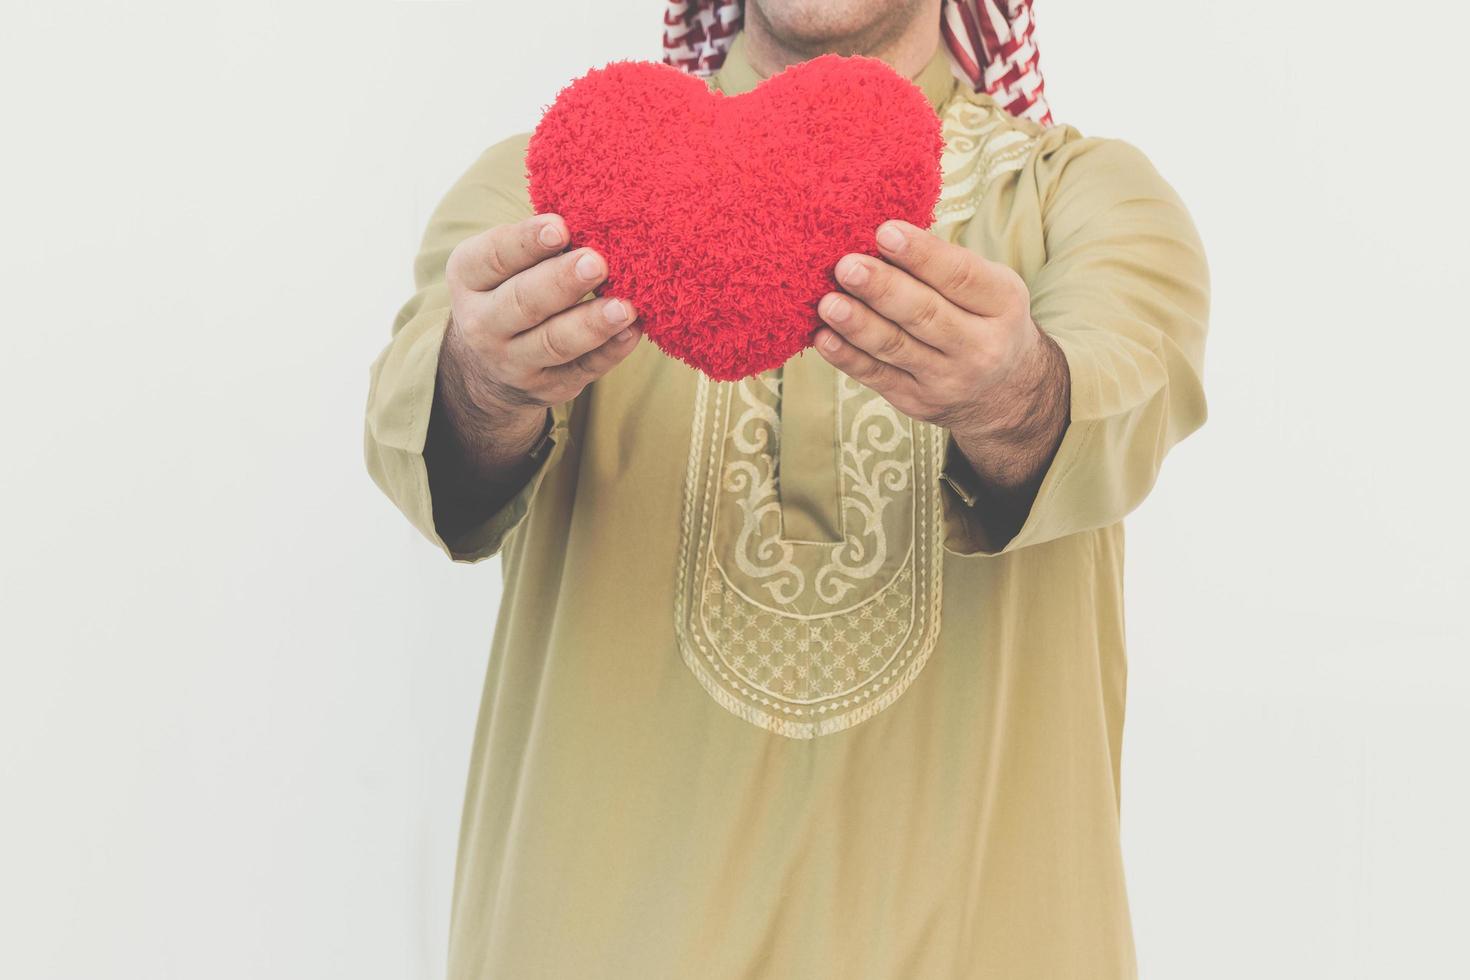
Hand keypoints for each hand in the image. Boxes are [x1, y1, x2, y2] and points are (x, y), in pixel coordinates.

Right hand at [442, 213, 640, 420]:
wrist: (485, 370)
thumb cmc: (506, 291)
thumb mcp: (498, 265)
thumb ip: (534, 242)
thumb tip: (592, 214)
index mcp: (469, 278)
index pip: (494, 257)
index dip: (526, 242)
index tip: (560, 227)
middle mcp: (483, 323)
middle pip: (524, 302)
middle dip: (562, 281)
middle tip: (597, 262)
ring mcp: (514, 361)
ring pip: (554, 342)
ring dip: (591, 324)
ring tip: (624, 306)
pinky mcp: (549, 386)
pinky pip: (583, 370)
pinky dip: (610, 351)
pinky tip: (632, 331)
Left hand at [813, 219, 1069, 496]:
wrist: (1004, 394)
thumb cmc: (985, 319)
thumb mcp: (990, 288)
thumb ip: (945, 265)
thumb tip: (881, 234)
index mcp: (1003, 304)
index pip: (960, 277)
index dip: (922, 255)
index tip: (885, 232)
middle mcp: (980, 346)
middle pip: (925, 314)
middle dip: (882, 289)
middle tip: (847, 266)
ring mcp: (947, 379)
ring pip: (896, 347)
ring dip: (858, 324)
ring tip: (828, 303)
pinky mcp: (916, 401)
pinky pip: (876, 377)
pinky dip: (847, 357)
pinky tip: (824, 338)